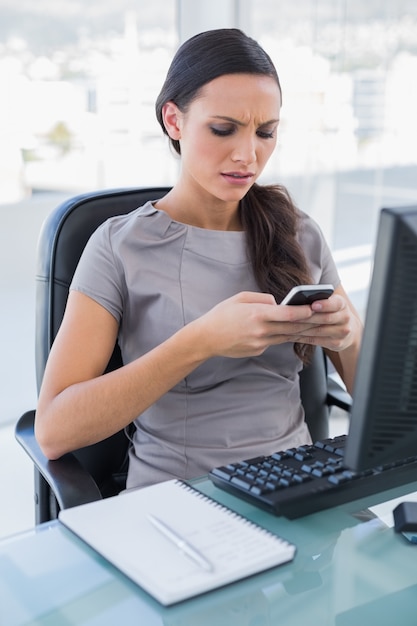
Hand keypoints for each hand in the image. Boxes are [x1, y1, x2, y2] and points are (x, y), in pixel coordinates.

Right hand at [195, 291, 320, 357]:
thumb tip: (278, 303)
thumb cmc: (221, 315)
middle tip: (326, 319)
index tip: (316, 308)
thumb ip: (262, 299)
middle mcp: (261, 331)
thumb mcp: (240, 298)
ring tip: (317, 326)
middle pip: (292, 328)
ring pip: (287, 336)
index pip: (288, 314)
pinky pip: (274, 341)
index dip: (304, 312)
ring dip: (302, 332)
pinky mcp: (258, 350)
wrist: (206, 339)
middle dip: (311, 323)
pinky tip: (292, 332)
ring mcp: (260, 343)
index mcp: (257, 314)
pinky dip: (282, 335)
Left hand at [293, 286, 360, 352]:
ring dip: (300, 329)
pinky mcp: (337, 343)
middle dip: (306, 318)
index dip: (324, 305)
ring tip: (286, 326)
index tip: (313, 305)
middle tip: (290, 317)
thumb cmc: (331, 312)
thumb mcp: (330, 303)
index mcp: (342, 304)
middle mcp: (345, 318)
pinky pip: (315, 340)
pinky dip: (301, 337)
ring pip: (318, 330)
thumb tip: (297, 302)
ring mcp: (342, 332)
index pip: (335, 303)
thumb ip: (318, 301)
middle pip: (325, 318)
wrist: (347, 329)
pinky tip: (290, 335)